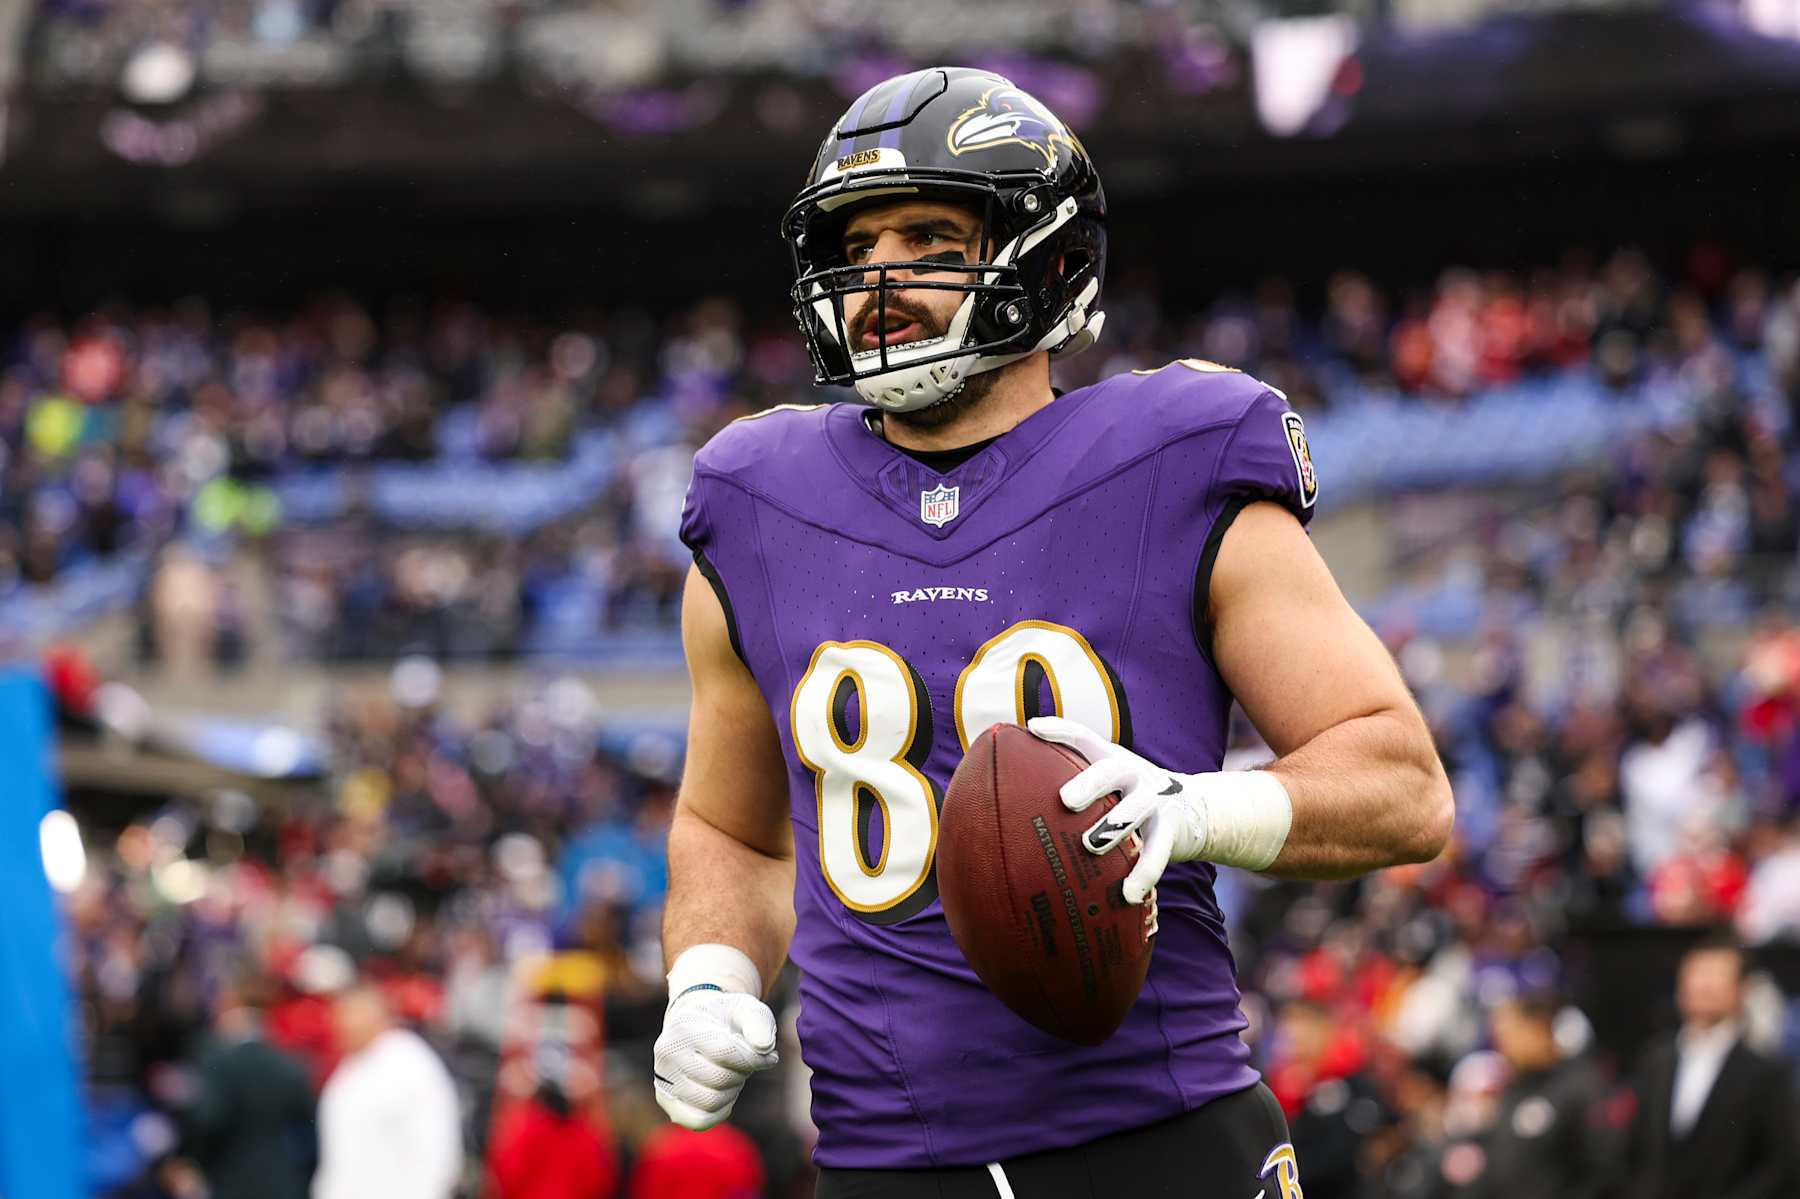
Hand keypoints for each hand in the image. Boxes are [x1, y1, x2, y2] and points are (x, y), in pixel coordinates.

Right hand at [654, 983, 779, 1129]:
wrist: (701, 1024)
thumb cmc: (727, 1019)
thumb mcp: (746, 1009)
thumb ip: (758, 1022)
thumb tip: (763, 1047)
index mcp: (684, 1025)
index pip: (724, 1052)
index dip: (754, 1059)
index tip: (768, 1056)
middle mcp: (666, 1052)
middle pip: (720, 1079)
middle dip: (742, 1073)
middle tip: (745, 1063)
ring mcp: (663, 1078)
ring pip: (711, 1102)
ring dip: (732, 1091)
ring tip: (733, 1073)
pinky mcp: (667, 1101)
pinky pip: (699, 1121)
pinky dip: (720, 1111)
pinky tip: (725, 1092)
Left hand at [1028, 716, 1294, 886]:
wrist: (1195, 810)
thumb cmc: (1130, 797)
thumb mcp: (1110, 782)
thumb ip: (1074, 780)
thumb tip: (1014, 787)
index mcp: (1113, 759)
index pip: (1085, 738)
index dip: (1061, 730)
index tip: (1033, 729)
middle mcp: (1135, 774)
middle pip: (1112, 770)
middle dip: (1089, 783)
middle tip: (1065, 799)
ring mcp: (1157, 800)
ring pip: (1137, 809)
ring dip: (1114, 826)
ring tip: (1092, 846)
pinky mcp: (1173, 830)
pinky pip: (1158, 852)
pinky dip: (1144, 873)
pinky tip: (1127, 894)